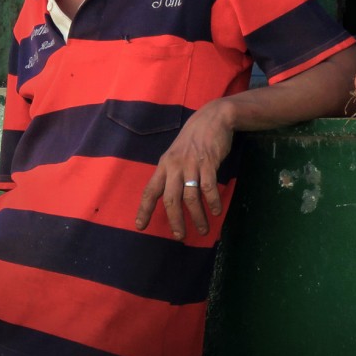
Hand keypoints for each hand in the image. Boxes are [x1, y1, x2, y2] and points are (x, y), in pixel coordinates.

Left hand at [134, 100, 234, 240]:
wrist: (213, 118)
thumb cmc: (193, 139)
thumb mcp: (176, 154)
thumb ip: (171, 173)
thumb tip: (169, 196)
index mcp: (164, 165)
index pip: (150, 190)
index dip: (144, 209)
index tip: (140, 226)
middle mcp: (175, 166)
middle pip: (171, 199)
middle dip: (174, 221)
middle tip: (179, 236)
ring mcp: (192, 164)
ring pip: (191, 197)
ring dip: (197, 216)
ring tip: (203, 230)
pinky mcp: (208, 162)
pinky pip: (208, 187)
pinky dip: (212, 201)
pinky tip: (216, 211)